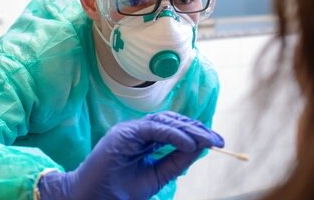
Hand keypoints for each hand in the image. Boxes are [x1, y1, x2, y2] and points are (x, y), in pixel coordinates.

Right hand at [37, 111, 223, 199]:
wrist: (94, 199)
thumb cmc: (121, 191)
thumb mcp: (157, 176)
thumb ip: (176, 161)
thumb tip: (200, 148)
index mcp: (146, 139)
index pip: (175, 129)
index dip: (196, 133)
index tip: (217, 143)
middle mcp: (139, 131)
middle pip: (173, 122)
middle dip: (197, 129)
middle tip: (218, 141)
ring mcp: (130, 130)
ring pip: (165, 121)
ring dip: (189, 130)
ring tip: (207, 141)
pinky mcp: (124, 133)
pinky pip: (154, 129)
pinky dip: (173, 134)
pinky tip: (188, 144)